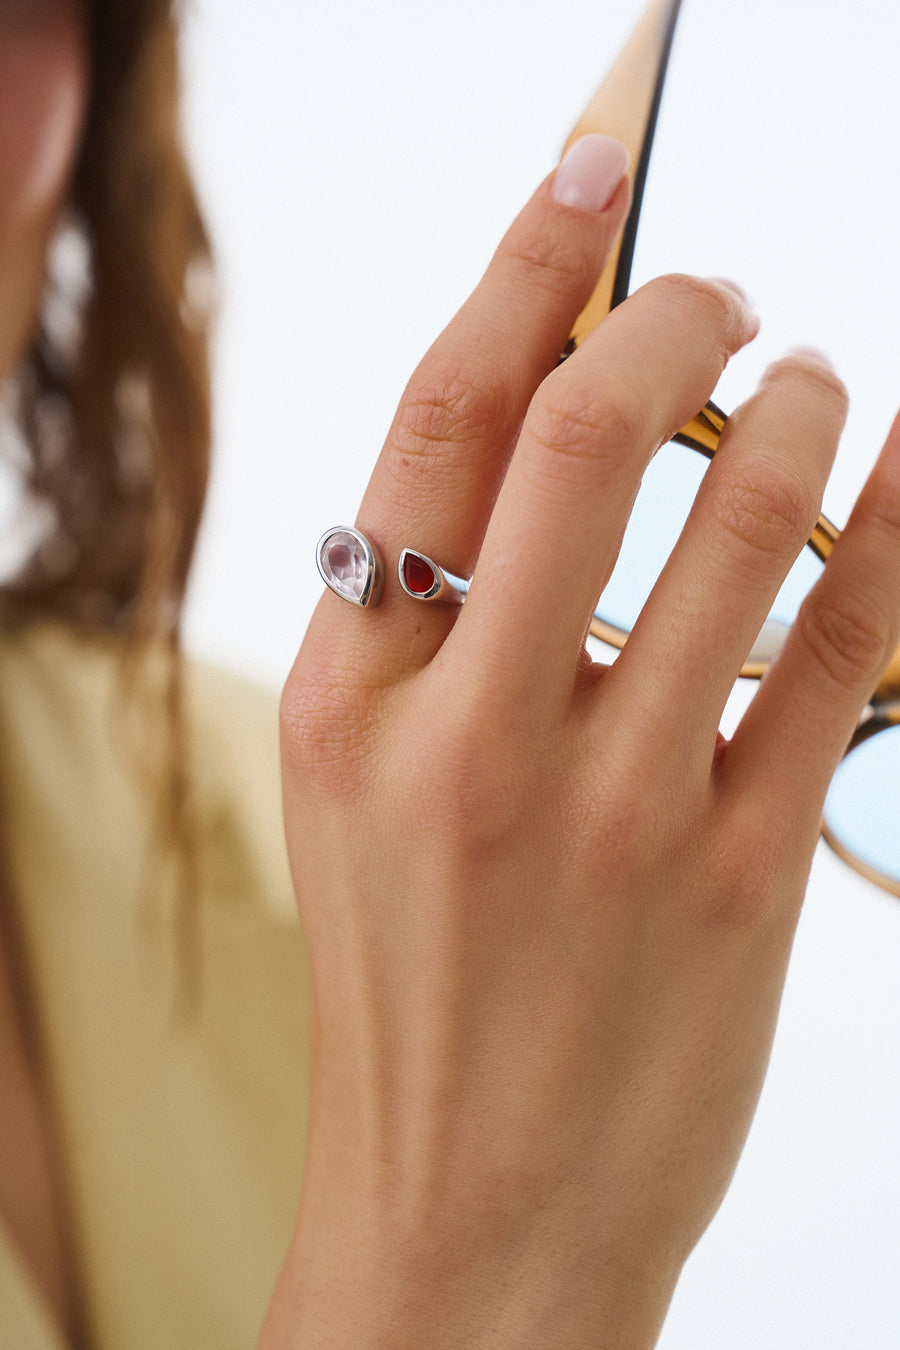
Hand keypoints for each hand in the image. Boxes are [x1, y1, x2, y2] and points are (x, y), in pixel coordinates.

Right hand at [265, 139, 899, 1346]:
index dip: (521, 269)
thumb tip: (536, 445)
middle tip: (721, 292)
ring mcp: (616, 808)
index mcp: (346, 700)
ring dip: (798, 403)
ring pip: (746, 520)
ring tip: (808, 378)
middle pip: (583, 434)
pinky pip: (846, 645)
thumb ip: (425, 623)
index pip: (431, 423)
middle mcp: (470, 738)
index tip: (589, 176)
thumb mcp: (353, 791)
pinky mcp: (741, 875)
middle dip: (675, 310)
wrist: (474, 1216)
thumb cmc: (412, 992)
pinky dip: (894, 521)